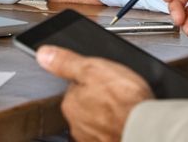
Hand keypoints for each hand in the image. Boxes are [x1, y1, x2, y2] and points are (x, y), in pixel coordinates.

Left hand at [36, 45, 151, 141]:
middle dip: (97, 98)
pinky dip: (114, 126)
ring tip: (122, 106)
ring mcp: (91, 138)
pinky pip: (106, 132)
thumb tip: (43, 54)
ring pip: (96, 120)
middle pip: (85, 104)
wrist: (144, 126)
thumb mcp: (93, 69)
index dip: (91, 79)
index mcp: (70, 103)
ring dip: (106, 113)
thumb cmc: (125, 100)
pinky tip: (124, 119)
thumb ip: (67, 62)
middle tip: (115, 91)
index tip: (103, 78)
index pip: (75, 86)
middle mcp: (76, 125)